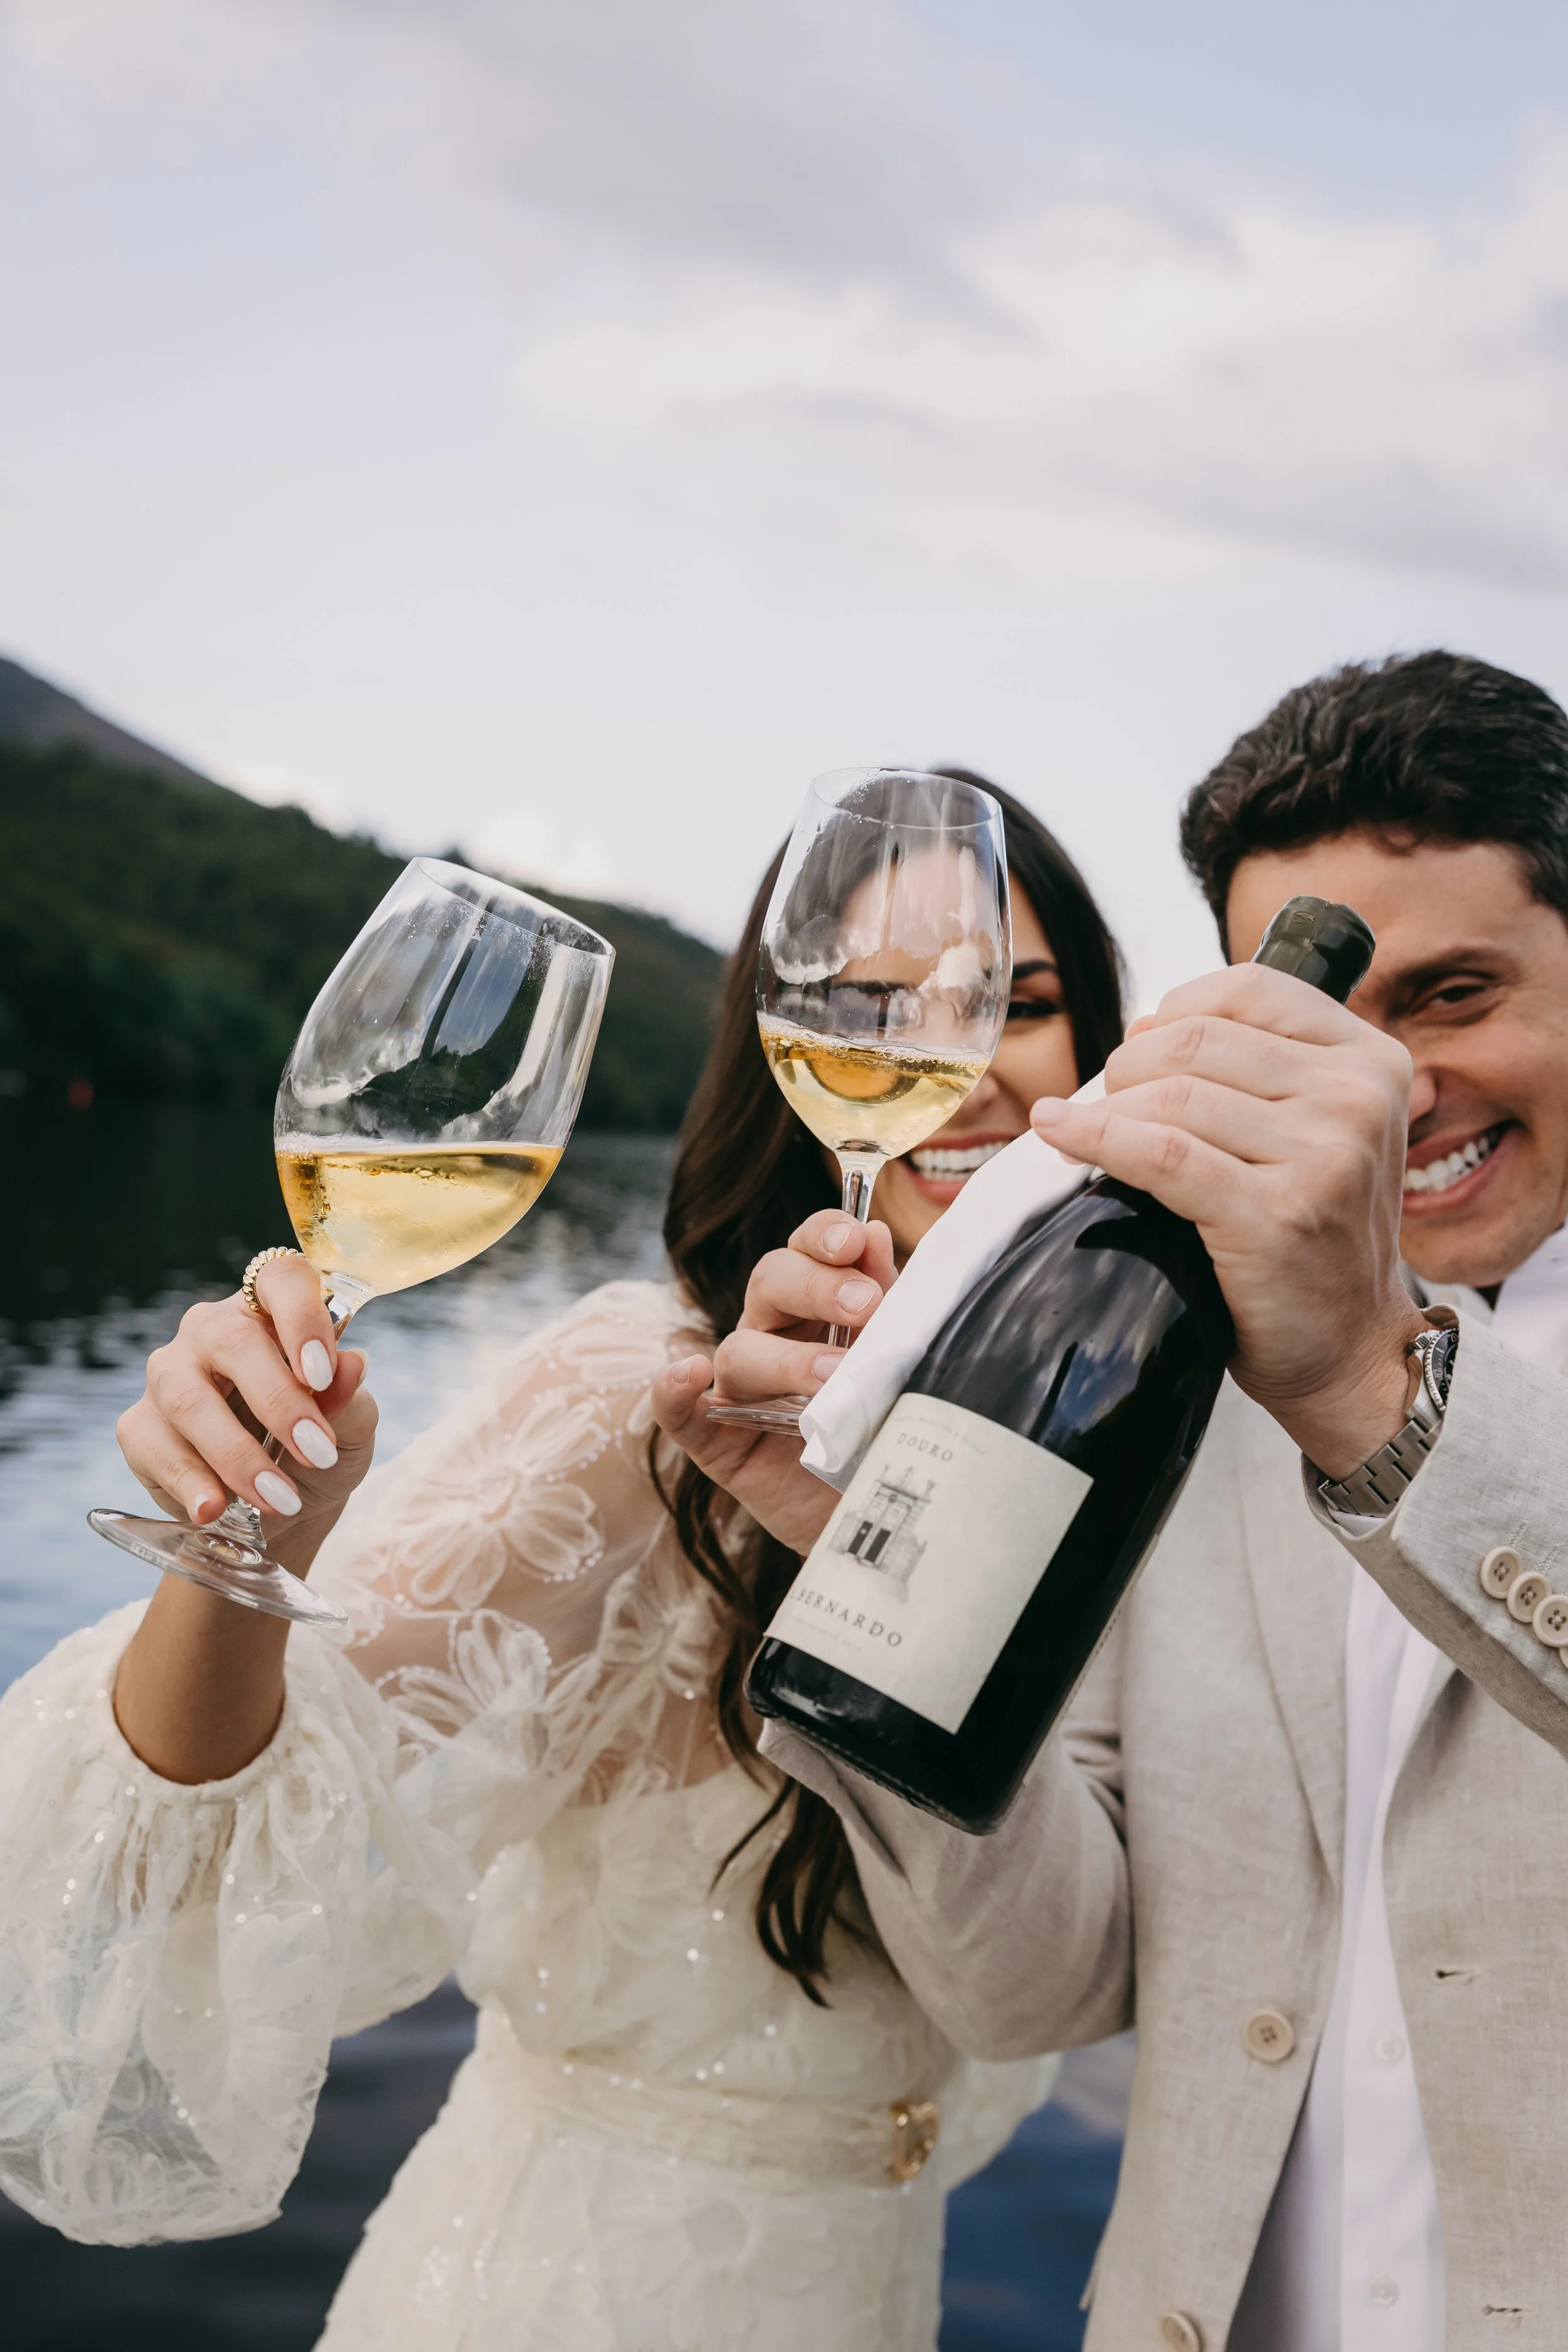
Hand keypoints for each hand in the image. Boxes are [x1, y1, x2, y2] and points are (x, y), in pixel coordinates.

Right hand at [116, 1252, 377, 1575]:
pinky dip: (189, 1482)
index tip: (323, 1373)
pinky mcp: (138, 1427)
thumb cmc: (322, 1449)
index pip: (280, 1280)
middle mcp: (212, 1332)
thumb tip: (351, 1365)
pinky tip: (215, 1510)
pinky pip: (154, 1447)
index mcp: (271, 1313)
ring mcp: (169, 1374)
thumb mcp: (351, 1430)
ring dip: (237, 1455)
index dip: (301, 1317)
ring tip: (279, 1499)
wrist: (286, 1514)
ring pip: (188, 1399)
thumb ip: (349, 1400)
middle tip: (317, 1452)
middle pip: (231, 1341)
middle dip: (278, 1402)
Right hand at [651, 1210, 894, 1553]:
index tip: (857, 1238)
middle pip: (769, 1282)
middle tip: (864, 1307)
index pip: (807, 1248)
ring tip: (835, 1377)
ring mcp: (742, 1390)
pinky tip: (689, 1373)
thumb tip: (874, 1234)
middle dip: (816, 1285)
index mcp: (818, 1306)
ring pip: (740, 1350)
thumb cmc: (892, 1428)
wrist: (886, 1514)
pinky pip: (679, 1414)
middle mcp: (773, 1335)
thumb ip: (889, 1303)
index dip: (825, 1234)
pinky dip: (673, 1391)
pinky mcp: (719, 1444)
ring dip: (786, 1358)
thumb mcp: (900, 1362)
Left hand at [1030, 964, 1426, 1476]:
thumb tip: (1143, 1025)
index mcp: (1371, 1060)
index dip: (1175, 1010)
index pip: (1249, 989)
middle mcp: (1357, 1097)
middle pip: (1197, 1039)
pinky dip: (1097, 1138)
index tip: (1140, 1050)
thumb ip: (1254, 1069)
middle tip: (1110, 1106)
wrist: (1349, 1347)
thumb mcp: (1313, 1129)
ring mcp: (1325, 1155)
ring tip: (1084, 1132)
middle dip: (1130, 1067)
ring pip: (1172, 1094)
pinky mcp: (1278, 1213)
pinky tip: (1062, 1134)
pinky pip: (1160, 1153)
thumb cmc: (1312, 1233)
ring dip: (1108, 1109)